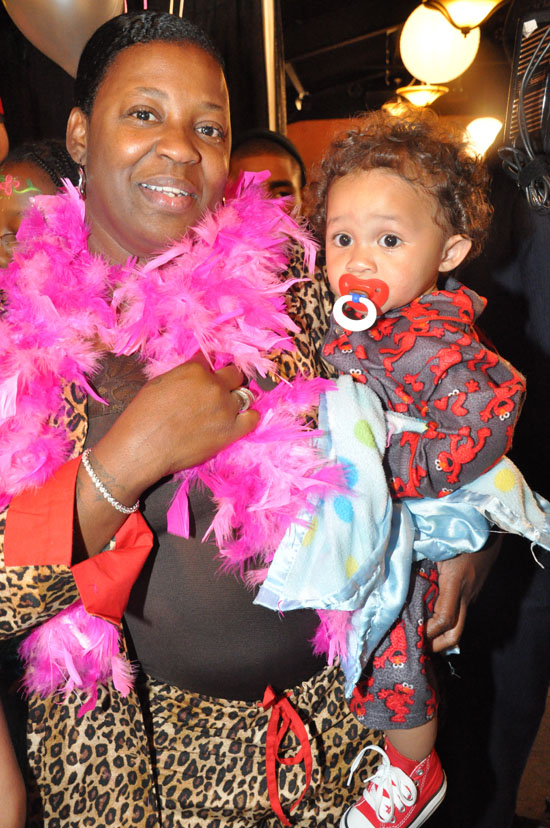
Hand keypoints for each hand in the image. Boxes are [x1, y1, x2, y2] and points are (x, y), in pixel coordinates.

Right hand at [102, 360, 259, 485]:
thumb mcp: (160, 383)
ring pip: (245, 395)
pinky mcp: (232, 430)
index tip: (205, 375)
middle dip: (227, 380)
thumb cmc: (143, 415)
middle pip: (234, 374)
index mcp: (196, 370)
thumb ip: (184, 375)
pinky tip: (239, 419)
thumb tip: (195, 375)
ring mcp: (225, 408)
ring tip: (224, 408)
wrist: (143, 447)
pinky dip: (248, 416)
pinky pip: (253, 418)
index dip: (207, 369)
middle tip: (216, 392)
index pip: (210, 359)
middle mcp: (215, 385)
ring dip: (236, 399)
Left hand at [425, 535, 500, 651]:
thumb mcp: (436, 547)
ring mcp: (471, 594)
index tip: (415, 631)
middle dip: (438, 645)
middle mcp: (465, 594)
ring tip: (423, 639)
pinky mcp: (473, 592)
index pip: (444, 618)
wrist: (489, 531)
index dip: (430, 630)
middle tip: (420, 648)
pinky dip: (448, 622)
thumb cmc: (458, 534)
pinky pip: (461, 612)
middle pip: (456, 632)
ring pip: (460, 625)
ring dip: (442, 636)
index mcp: (454, 583)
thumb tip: (398, 572)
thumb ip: (420, 561)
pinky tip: (433, 620)